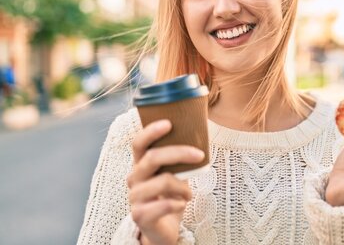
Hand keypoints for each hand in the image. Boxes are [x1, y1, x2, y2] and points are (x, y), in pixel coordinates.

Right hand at [127, 120, 204, 244]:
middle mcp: (134, 178)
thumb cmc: (169, 196)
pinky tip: (181, 204)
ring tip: (188, 194)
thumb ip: (179, 158)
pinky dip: (177, 203)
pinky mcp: (140, 215)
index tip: (169, 123)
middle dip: (180, 153)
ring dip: (182, 187)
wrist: (162, 228)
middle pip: (153, 157)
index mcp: (141, 164)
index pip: (139, 143)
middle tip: (200, 155)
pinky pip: (163, 205)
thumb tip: (199, 134)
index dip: (151, 131)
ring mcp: (135, 197)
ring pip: (163, 181)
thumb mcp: (174, 173)